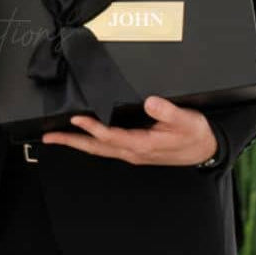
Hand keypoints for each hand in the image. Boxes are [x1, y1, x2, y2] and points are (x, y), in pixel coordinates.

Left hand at [40, 96, 218, 165]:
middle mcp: (133, 151)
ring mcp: (132, 152)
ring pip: (99, 149)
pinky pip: (106, 147)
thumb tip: (151, 102)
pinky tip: (82, 136)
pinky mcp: (134, 149)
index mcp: (143, 144)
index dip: (92, 127)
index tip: (76, 117)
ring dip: (77, 142)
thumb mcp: (187, 121)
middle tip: (48, 137)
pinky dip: (90, 142)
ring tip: (55, 137)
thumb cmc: (196, 134)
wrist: (207, 149)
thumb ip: (169, 112)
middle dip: (71, 141)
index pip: (111, 136)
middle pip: (96, 147)